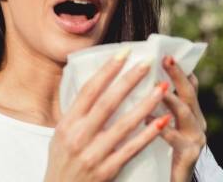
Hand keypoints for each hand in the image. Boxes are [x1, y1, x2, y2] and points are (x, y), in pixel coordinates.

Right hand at [44, 48, 171, 181]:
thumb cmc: (62, 163)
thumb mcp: (60, 135)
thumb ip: (77, 114)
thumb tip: (95, 85)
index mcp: (67, 124)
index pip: (89, 90)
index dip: (107, 70)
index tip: (124, 52)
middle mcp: (79, 136)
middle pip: (108, 102)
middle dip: (129, 80)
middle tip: (147, 63)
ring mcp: (93, 154)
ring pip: (124, 124)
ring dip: (145, 104)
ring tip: (162, 88)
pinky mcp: (106, 170)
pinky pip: (131, 149)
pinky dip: (147, 135)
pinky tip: (162, 122)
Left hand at [146, 55, 207, 181]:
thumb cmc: (159, 153)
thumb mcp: (159, 125)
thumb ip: (153, 105)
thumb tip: (133, 79)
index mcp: (188, 113)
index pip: (186, 85)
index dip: (178, 68)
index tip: (166, 51)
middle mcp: (196, 122)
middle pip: (188, 93)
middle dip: (178, 75)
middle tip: (166, 59)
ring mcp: (196, 138)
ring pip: (186, 113)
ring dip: (172, 99)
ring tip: (158, 88)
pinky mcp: (189, 156)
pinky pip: (177, 139)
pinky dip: (163, 128)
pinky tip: (149, 120)